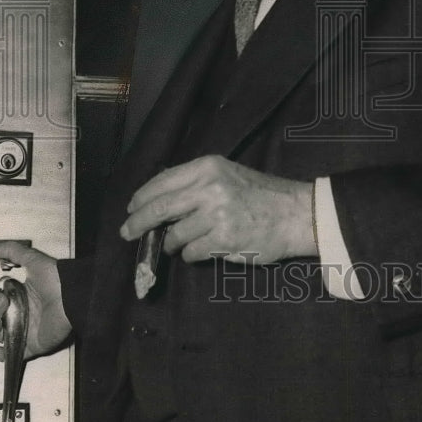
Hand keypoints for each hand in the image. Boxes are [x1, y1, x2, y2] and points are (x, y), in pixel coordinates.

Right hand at [0, 241, 72, 361]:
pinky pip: (13, 354)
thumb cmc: (54, 278)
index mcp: (22, 296)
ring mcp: (27, 330)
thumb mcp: (32, 259)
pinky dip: (2, 354)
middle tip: (2, 302)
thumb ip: (12, 251)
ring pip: (1, 335)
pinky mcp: (32, 345)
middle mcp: (24, 313)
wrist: (71, 296)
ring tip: (1, 320)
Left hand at [120, 155, 315, 263]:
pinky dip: (191, 254)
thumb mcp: (227, 174)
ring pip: (174, 235)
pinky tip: (204, 248)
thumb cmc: (260, 193)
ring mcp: (216, 215)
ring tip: (183, 242)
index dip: (141, 197)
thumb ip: (195, 182)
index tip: (131, 208)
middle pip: (159, 208)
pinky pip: (191, 253)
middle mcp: (209, 187)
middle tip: (127, 233)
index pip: (162, 182)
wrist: (295, 213)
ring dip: (173, 243)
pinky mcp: (223, 240)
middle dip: (138, 223)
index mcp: (208, 167)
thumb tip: (157, 199)